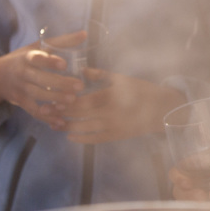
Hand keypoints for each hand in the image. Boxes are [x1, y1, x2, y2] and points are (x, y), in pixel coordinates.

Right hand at [0, 33, 85, 126]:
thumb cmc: (24, 58)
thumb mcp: (38, 46)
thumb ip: (62, 41)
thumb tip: (85, 34)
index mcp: (27, 57)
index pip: (37, 58)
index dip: (49, 61)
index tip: (64, 64)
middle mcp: (22, 73)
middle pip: (39, 79)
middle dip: (59, 83)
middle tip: (79, 86)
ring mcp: (20, 89)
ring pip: (37, 95)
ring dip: (54, 99)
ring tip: (72, 100)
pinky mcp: (21, 102)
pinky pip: (33, 111)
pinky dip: (47, 117)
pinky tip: (61, 121)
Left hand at [57, 72, 185, 143]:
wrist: (162, 109)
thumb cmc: (142, 90)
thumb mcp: (122, 78)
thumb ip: (100, 74)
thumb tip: (80, 71)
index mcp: (110, 95)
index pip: (81, 100)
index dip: (65, 102)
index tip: (52, 100)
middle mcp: (109, 112)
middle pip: (79, 114)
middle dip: (62, 113)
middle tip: (47, 112)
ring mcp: (112, 126)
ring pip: (84, 128)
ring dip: (67, 126)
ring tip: (55, 124)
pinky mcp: (117, 136)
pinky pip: (95, 139)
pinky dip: (81, 139)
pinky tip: (70, 136)